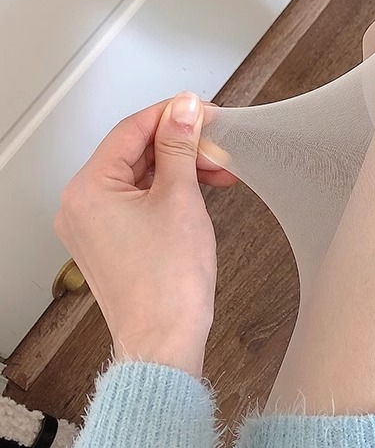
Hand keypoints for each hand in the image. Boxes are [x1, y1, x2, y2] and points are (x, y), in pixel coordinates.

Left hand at [53, 93, 237, 378]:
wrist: (166, 339)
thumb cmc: (168, 283)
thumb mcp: (180, 197)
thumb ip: (179, 146)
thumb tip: (183, 108)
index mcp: (88, 189)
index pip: (131, 130)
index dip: (172, 116)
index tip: (203, 111)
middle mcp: (81, 205)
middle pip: (135, 152)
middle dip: (181, 146)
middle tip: (219, 146)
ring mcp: (94, 225)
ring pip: (140, 176)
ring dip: (180, 168)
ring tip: (220, 170)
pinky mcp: (111, 240)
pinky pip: (139, 200)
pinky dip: (170, 191)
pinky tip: (200, 189)